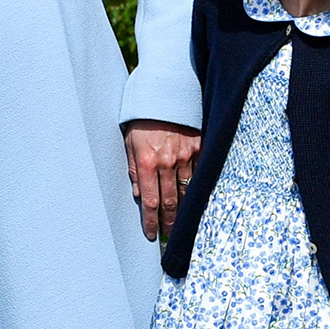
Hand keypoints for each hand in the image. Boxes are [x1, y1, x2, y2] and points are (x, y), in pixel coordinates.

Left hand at [124, 121, 200, 241]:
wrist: (164, 93)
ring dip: (184, 209)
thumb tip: (138, 193)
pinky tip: (196, 197)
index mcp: (147, 162)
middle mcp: (168, 162)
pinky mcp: (199, 147)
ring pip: (187, 191)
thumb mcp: (130, 142)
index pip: (150, 201)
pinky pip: (200, 173)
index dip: (151, 221)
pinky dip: (197, 186)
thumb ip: (134, 169)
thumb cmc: (143, 118)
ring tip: (183, 221)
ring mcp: (187, 155)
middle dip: (169, 221)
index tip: (151, 234)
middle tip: (169, 234)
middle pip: (171, 202)